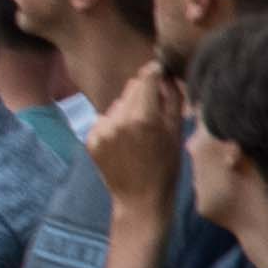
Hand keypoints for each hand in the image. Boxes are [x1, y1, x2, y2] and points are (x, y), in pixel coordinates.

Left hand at [86, 60, 180, 209]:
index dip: (153, 72)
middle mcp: (119, 120)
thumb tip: (165, 75)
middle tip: (153, 109)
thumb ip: (172, 100)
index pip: (145, 79)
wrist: (140, 198)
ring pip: (117, 104)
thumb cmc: (166, 166)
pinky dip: (114, 124)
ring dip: (127, 109)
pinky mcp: (90, 139)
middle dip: (142, 93)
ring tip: (139, 131)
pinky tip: (124, 141)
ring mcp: (101, 130)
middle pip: (130, 90)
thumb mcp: (176, 132)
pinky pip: (104, 119)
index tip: (158, 70)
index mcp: (144, 118)